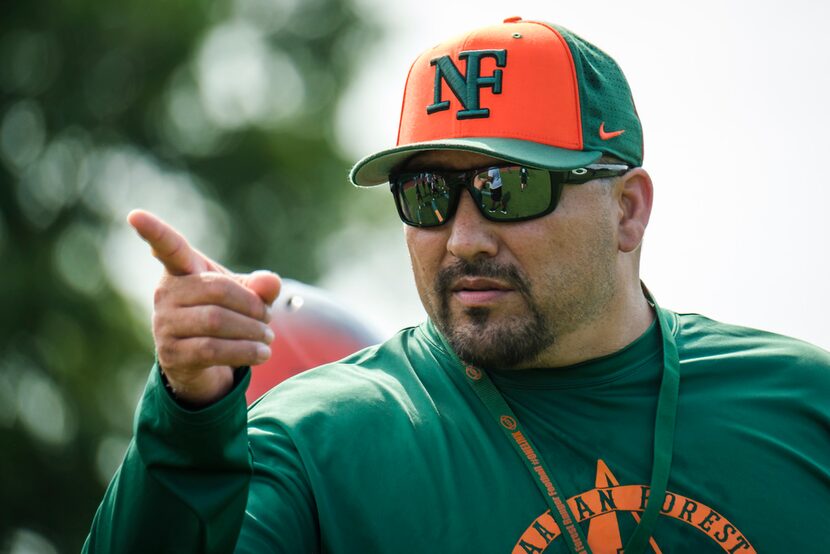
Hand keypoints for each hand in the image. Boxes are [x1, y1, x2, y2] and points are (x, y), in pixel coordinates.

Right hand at [128, 209, 280, 406]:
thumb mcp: (245, 296)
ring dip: (251, 330)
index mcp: (182, 270)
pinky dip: (245, 351)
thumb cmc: (223, 315)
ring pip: (216, 321)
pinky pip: (213, 349)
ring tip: (268, 336)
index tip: (135, 215)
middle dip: (251, 305)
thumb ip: (259, 286)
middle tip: (268, 317)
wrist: (203, 362)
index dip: (154, 231)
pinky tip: (262, 353)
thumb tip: (271, 282)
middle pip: (217, 290)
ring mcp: (164, 324)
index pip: (169, 247)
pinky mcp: (172, 354)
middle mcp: (166, 294)